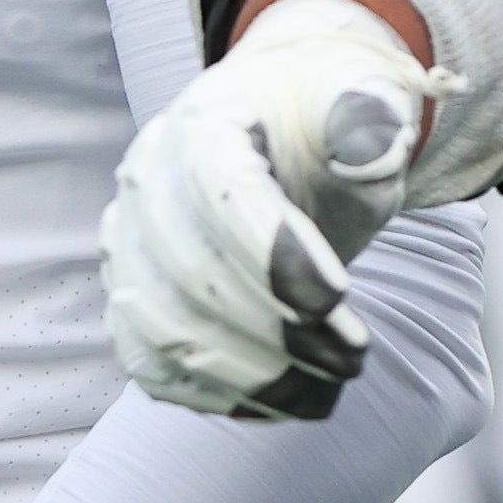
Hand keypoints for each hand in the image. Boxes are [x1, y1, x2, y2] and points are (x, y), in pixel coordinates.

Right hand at [103, 0, 434, 419]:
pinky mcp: (134, 304)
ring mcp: (131, 248)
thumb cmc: (320, 128)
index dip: (272, 251)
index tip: (340, 296)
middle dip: (279, 328)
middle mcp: (147, 184)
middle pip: (189, 271)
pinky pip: (155, 365)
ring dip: (252, 374)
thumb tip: (371, 129)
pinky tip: (288, 401)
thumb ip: (366, 114)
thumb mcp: (357, 101)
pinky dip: (219, 396)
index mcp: (201, 123)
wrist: (280, 140)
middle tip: (355, 355)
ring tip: (329, 387)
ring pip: (163, 329)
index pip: (218, 188)